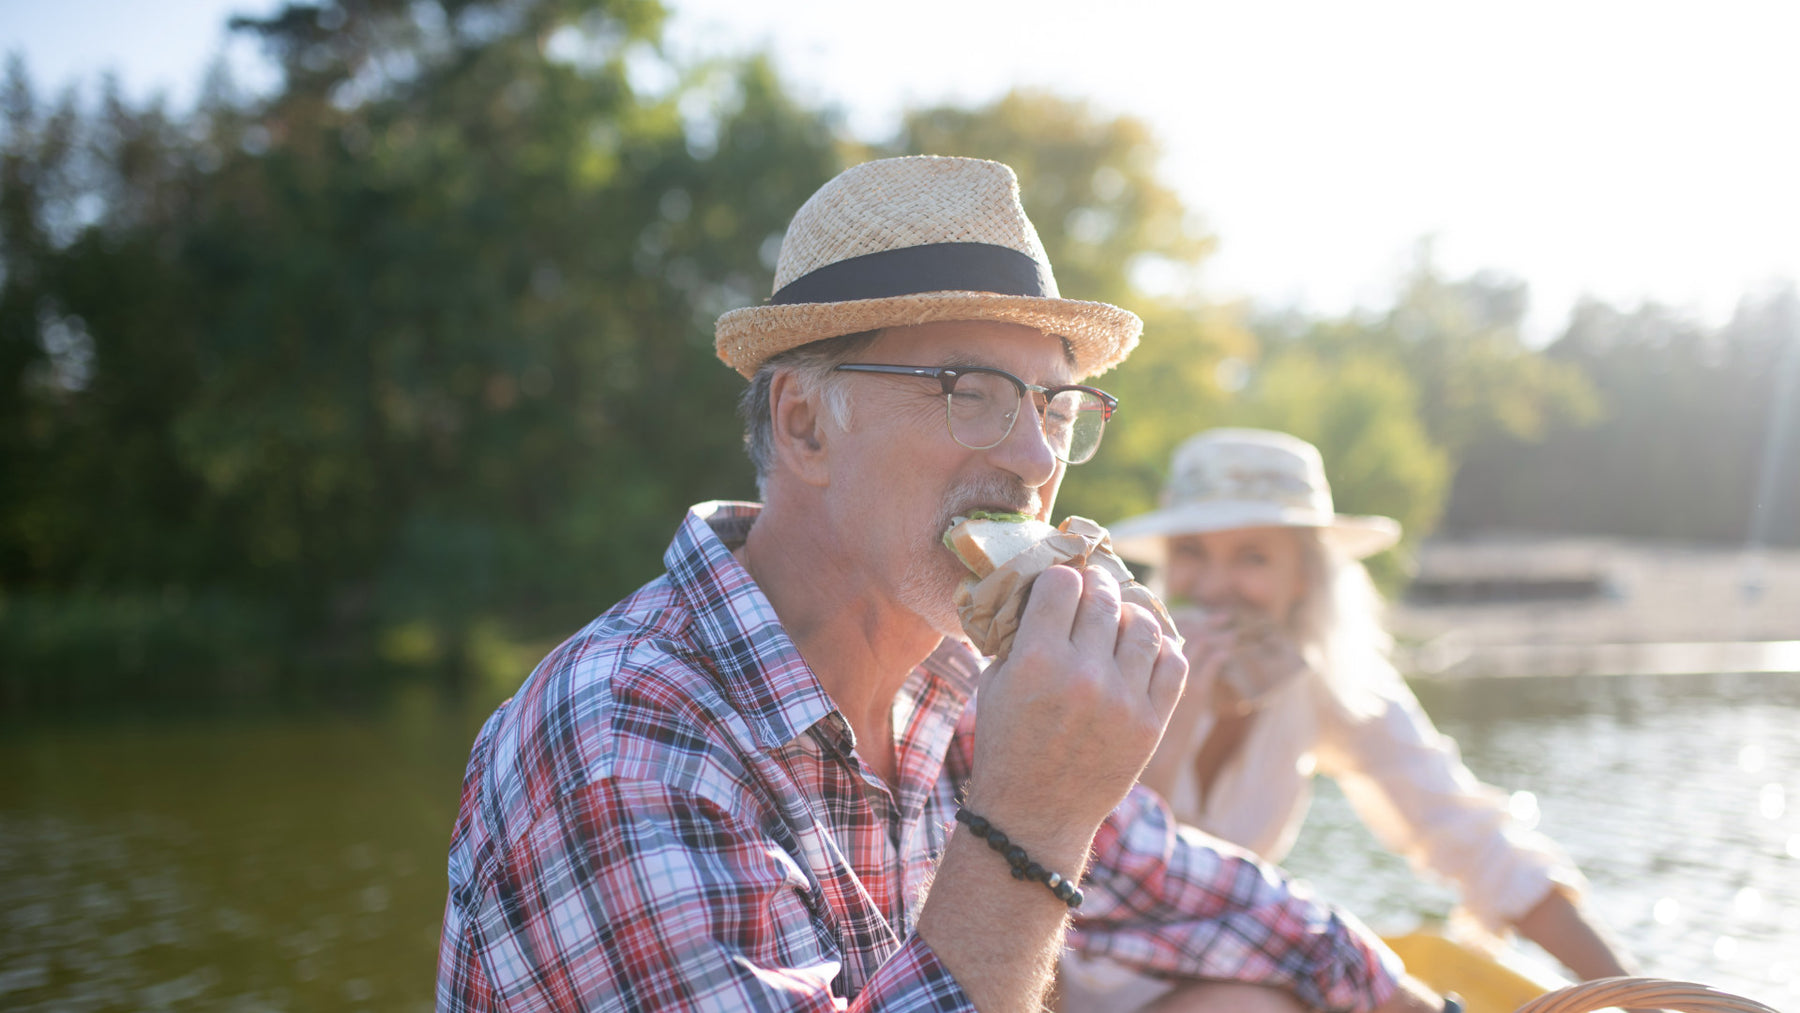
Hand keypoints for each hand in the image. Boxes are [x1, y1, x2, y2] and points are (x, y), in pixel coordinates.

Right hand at [967, 564, 1187, 846]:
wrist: (1035, 815)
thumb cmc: (1008, 743)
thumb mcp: (996, 681)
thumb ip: (1021, 633)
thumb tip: (1048, 587)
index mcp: (1037, 660)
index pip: (1063, 582)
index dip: (1060, 578)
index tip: (1060, 587)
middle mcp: (1084, 675)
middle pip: (1105, 597)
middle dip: (1097, 588)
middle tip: (1092, 594)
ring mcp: (1123, 700)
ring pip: (1145, 624)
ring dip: (1130, 614)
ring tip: (1119, 621)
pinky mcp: (1151, 724)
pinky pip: (1173, 662)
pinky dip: (1161, 647)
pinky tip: (1143, 650)